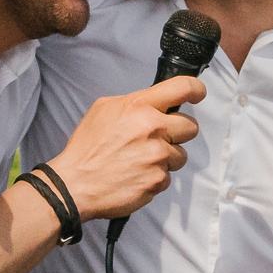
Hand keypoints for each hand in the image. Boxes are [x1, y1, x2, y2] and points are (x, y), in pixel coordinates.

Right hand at [46, 76, 203, 220]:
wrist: (75, 184)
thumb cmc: (87, 148)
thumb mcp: (104, 109)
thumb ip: (134, 103)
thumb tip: (154, 104)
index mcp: (139, 106)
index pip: (182, 88)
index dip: (195, 89)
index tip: (197, 94)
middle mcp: (153, 129)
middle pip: (190, 127)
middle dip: (178, 133)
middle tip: (159, 139)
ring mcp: (158, 157)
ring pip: (180, 155)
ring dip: (165, 159)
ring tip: (140, 161)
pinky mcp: (157, 180)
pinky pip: (167, 177)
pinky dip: (154, 178)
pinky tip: (135, 176)